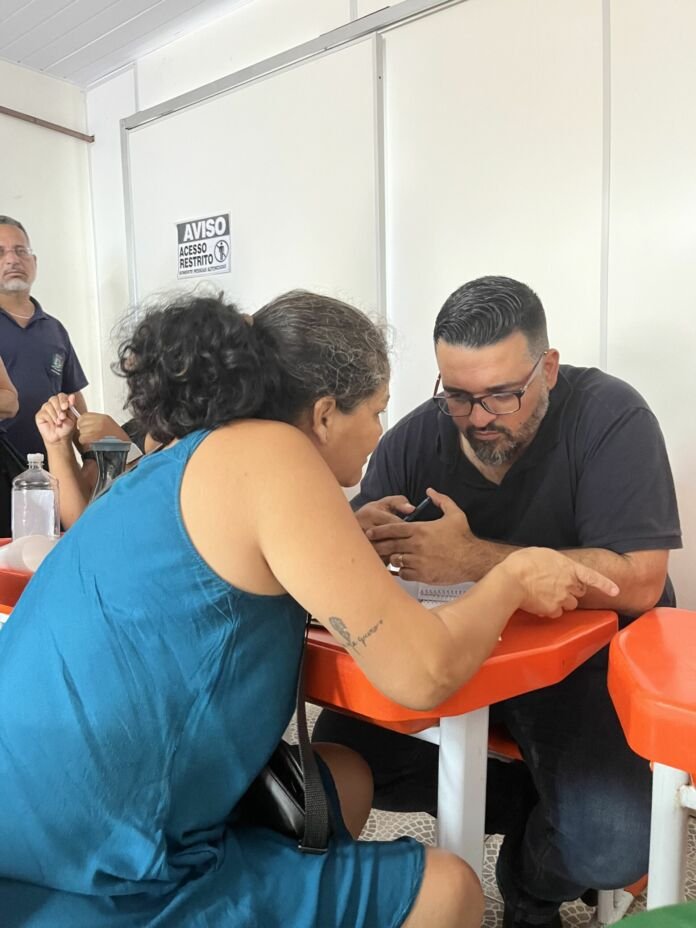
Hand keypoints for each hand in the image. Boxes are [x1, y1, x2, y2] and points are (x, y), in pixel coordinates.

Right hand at [35, 393, 77, 444]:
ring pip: (48, 405)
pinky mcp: (40, 415)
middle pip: (54, 399)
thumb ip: (71, 406)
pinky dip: (50, 418)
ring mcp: (46, 409)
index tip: (66, 406)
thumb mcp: (72, 417)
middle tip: (63, 416)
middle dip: (59, 407)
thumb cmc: (66, 428)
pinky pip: (44, 412)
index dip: (64, 400)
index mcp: (62, 403)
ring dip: (55, 414)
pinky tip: (54, 423)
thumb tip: (72, 396)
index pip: (61, 396)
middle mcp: (53, 404)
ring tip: (60, 422)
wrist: (60, 438)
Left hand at [76, 413, 129, 446]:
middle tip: (89, 435)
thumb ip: (96, 422)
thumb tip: (83, 422)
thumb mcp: (108, 425)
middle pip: (81, 423)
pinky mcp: (94, 438)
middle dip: (83, 429)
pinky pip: (82, 438)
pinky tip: (91, 443)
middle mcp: (100, 422)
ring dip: (84, 437)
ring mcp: (97, 429)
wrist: (123, 447)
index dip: (82, 422)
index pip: (84, 416)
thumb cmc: (117, 439)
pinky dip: (84, 442)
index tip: (85, 427)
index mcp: (103, 418)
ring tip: (92, 440)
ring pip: (81, 431)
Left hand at [365, 488, 476, 583]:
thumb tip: (430, 491)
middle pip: (390, 545)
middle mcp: (417, 545)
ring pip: (395, 560)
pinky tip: (403, 569)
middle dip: (379, 545)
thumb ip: (441, 500)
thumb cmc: (463, 538)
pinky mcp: (423, 575)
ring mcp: (419, 561)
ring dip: (392, 559)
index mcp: (420, 530)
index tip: (370, 533)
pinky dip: (402, 571)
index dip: (379, 531)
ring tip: (390, 558)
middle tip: (371, 547)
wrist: (474, 559)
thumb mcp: (455, 513)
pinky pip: (404, 574)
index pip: (393, 528)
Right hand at [500, 547, 618, 617]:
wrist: (510, 580)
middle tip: (557, 586)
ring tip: (544, 595)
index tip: (615, 591)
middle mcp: (569, 583)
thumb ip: (553, 562)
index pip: (593, 577)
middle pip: (579, 592)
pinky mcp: (553, 610)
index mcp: (568, 567)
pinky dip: (549, 610)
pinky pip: (556, 613)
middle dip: (572, 590)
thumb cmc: (521, 563)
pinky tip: (538, 603)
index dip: (605, 584)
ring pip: (569, 604)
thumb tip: (552, 567)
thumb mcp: (541, 554)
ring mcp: (562, 598)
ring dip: (561, 601)